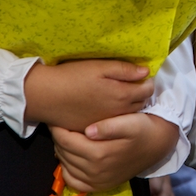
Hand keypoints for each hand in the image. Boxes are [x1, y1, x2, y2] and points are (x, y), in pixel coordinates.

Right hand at [24, 59, 152, 130]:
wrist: (47, 95)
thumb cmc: (73, 76)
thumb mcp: (100, 67)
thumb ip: (124, 70)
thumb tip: (145, 72)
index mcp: (121, 95)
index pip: (147, 90)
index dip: (148, 82)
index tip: (143, 76)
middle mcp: (117, 113)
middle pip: (141, 104)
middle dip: (142, 94)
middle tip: (135, 84)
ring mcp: (106, 123)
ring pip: (128, 115)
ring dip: (131, 106)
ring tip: (123, 94)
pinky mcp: (94, 129)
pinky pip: (113, 123)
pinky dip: (116, 116)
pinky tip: (108, 106)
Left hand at [51, 113, 178, 191]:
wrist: (157, 144)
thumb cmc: (142, 128)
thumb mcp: (130, 122)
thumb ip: (109, 126)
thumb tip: (88, 130)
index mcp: (100, 154)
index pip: (66, 141)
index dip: (58, 128)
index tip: (56, 117)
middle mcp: (96, 171)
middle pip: (63, 153)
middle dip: (58, 138)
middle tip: (59, 124)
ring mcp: (97, 181)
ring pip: (65, 166)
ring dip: (61, 151)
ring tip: (65, 137)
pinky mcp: (100, 186)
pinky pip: (74, 182)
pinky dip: (66, 170)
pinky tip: (71, 157)